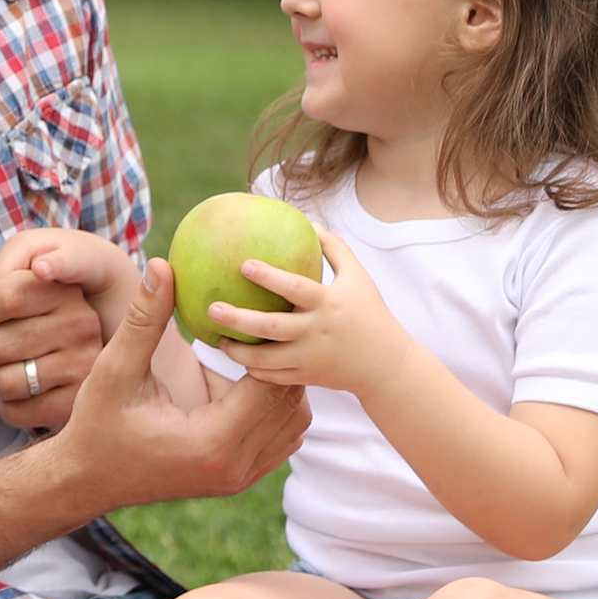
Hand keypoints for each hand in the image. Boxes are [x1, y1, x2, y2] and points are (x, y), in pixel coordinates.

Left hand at [0, 228, 121, 430]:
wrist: (80, 356)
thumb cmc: (29, 314)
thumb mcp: (7, 280)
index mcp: (63, 289)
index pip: (3, 296)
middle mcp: (80, 324)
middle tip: (4, 344)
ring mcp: (82, 366)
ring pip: (1, 382)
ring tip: (16, 366)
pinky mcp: (75, 403)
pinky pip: (14, 412)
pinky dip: (8, 407)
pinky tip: (24, 393)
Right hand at [55, 257, 312, 505]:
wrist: (87, 481)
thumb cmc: (96, 424)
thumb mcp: (115, 369)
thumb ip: (144, 319)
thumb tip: (162, 264)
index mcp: (212, 442)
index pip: (269, 385)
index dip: (268, 345)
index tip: (254, 312)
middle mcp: (235, 467)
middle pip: (291, 403)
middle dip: (282, 362)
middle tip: (267, 323)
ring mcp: (240, 478)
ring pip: (294, 424)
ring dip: (280, 386)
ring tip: (256, 350)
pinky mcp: (238, 479)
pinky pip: (280, 439)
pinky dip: (272, 408)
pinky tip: (243, 379)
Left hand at [201, 232, 409, 395]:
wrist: (385, 364)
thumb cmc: (368, 311)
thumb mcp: (357, 276)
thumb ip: (333, 248)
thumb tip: (307, 221)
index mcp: (328, 303)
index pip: (295, 287)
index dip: (269, 276)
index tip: (243, 264)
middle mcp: (317, 332)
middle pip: (271, 327)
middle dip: (238, 319)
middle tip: (212, 308)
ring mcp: (311, 358)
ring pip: (266, 359)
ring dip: (237, 352)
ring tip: (216, 339)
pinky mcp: (307, 377)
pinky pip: (273, 376)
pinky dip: (253, 369)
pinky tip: (236, 357)